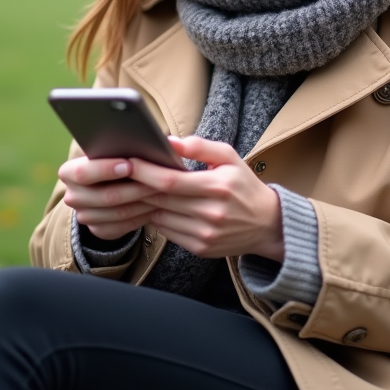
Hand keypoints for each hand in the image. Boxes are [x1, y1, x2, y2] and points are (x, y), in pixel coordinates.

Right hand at [57, 149, 160, 240]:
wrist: (105, 186)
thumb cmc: (114, 161)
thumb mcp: (111, 151)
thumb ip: (120, 146)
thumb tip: (150, 143)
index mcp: (69, 172)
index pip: (83, 173)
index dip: (106, 169)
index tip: (130, 164)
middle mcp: (72, 196)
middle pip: (106, 196)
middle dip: (135, 188)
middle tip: (160, 180)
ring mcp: (84, 216)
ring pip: (118, 213)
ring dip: (144, 203)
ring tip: (164, 193)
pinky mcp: (98, 230)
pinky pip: (123, 227)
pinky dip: (142, 216)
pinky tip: (157, 207)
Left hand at [128, 136, 283, 260]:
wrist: (267, 224)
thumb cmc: (244, 186)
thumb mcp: (230, 158)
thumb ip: (200, 147)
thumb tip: (169, 141)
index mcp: (218, 187)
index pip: (171, 181)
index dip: (145, 172)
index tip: (128, 162)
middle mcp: (211, 213)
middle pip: (162, 200)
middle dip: (138, 187)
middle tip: (122, 176)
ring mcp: (205, 234)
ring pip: (161, 217)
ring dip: (145, 204)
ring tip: (137, 191)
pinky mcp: (200, 248)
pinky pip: (167, 233)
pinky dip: (158, 219)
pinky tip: (157, 207)